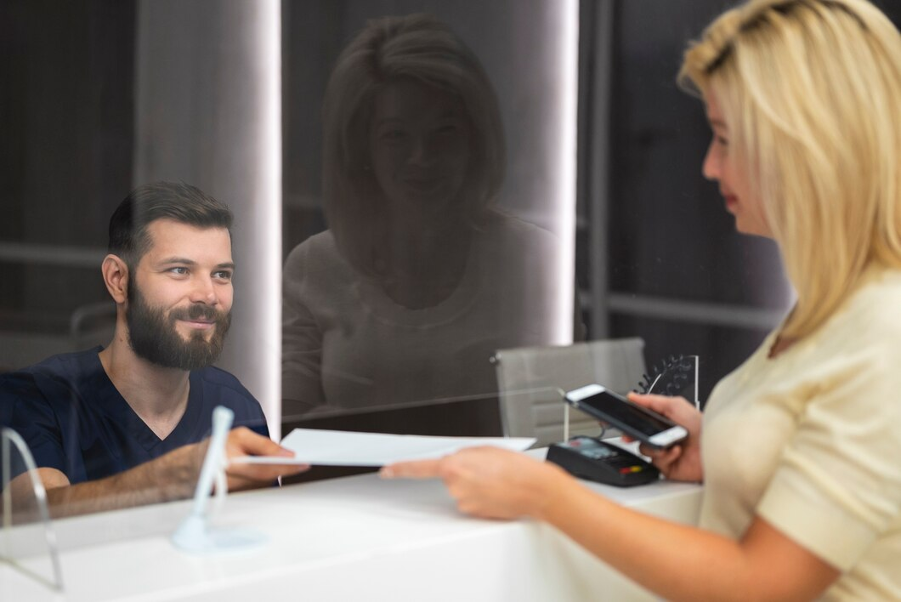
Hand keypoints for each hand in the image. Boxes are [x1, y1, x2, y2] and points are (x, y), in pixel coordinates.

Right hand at [221, 427, 308, 490]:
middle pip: (267, 479)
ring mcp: (235, 492)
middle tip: (303, 461)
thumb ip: (263, 444)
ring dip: (278, 472)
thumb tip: (286, 453)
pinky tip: (279, 467)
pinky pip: (259, 486)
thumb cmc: (219, 446)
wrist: (197, 462)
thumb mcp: (240, 435)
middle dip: (285, 469)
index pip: (263, 470)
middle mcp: (232, 482)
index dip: (284, 467)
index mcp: (230, 464)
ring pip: (265, 483)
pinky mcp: (238, 495)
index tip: (303, 463)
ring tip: (293, 461)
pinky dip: (269, 476)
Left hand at [381, 447, 571, 519]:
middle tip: (484, 468)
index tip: (387, 470)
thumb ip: (463, 453)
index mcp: (454, 466)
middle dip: (462, 471)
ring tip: (494, 479)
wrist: (535, 489)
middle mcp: (455, 486)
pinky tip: (496, 490)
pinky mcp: (473, 513)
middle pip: (448, 476)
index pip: (419, 468)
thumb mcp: (485, 448)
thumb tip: (456, 460)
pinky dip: (481, 495)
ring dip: (473, 483)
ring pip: (460, 489)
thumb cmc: (515, 467)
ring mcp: (463, 502)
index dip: (400, 469)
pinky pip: (471, 500)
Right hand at [625, 393, 702, 481]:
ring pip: (644, 448)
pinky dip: (665, 455)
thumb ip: (652, 401)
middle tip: (629, 434)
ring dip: (655, 445)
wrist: (715, 447)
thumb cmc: (702, 426)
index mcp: (664, 421)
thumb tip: (633, 397)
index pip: (641, 419)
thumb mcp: (675, 405)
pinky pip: (656, 461)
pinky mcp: (668, 466)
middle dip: (633, 434)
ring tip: (668, 443)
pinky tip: (676, 451)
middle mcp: (663, 436)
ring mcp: (665, 451)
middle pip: (638, 434)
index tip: (623, 417)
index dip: (631, 418)